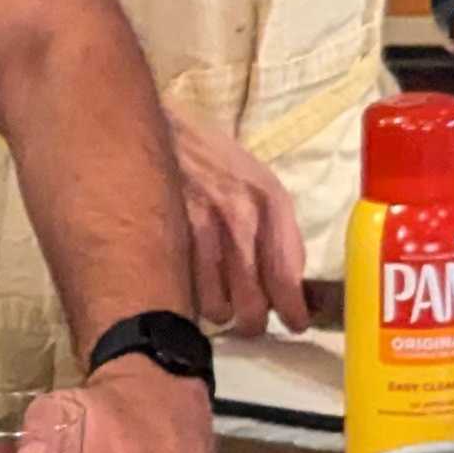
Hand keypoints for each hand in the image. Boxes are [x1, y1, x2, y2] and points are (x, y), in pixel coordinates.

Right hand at [167, 111, 306, 336]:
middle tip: (248, 322)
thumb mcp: (257, 183)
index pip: (287, 276)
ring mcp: (199, 229)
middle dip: (252, 322)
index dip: (292, 310)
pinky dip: (188, 299)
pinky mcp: (166, 237)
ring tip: (215, 301)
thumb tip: (288, 283)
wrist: (159, 128)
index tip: (294, 324)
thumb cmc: (212, 158)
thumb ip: (275, 230)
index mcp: (271, 204)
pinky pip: (184, 292)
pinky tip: (188, 286)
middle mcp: (240, 218)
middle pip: (252, 303)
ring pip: (215, 307)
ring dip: (217, 313)